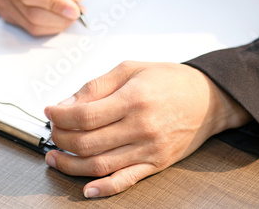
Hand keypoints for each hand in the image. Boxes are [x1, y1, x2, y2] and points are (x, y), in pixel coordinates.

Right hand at [0, 0, 92, 35]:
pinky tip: (57, 12)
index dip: (54, 4)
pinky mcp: (5, 11)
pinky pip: (29, 28)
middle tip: (78, 11)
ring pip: (32, 23)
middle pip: (31, 11)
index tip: (75, 9)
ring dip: (57, 22)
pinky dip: (49, 26)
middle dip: (60, 16)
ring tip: (70, 10)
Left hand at [44, 61, 251, 197]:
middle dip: (61, 139)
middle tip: (53, 132)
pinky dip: (105, 189)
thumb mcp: (131, 69)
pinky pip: (127, 180)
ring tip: (55, 158)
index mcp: (133, 99)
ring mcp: (149, 149)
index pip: (84, 116)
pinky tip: (87, 189)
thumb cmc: (170, 80)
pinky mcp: (157, 163)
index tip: (50, 112)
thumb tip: (67, 104)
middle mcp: (141, 127)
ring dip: (72, 165)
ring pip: (101, 165)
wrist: (208, 98)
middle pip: (88, 142)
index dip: (60, 116)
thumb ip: (97, 86)